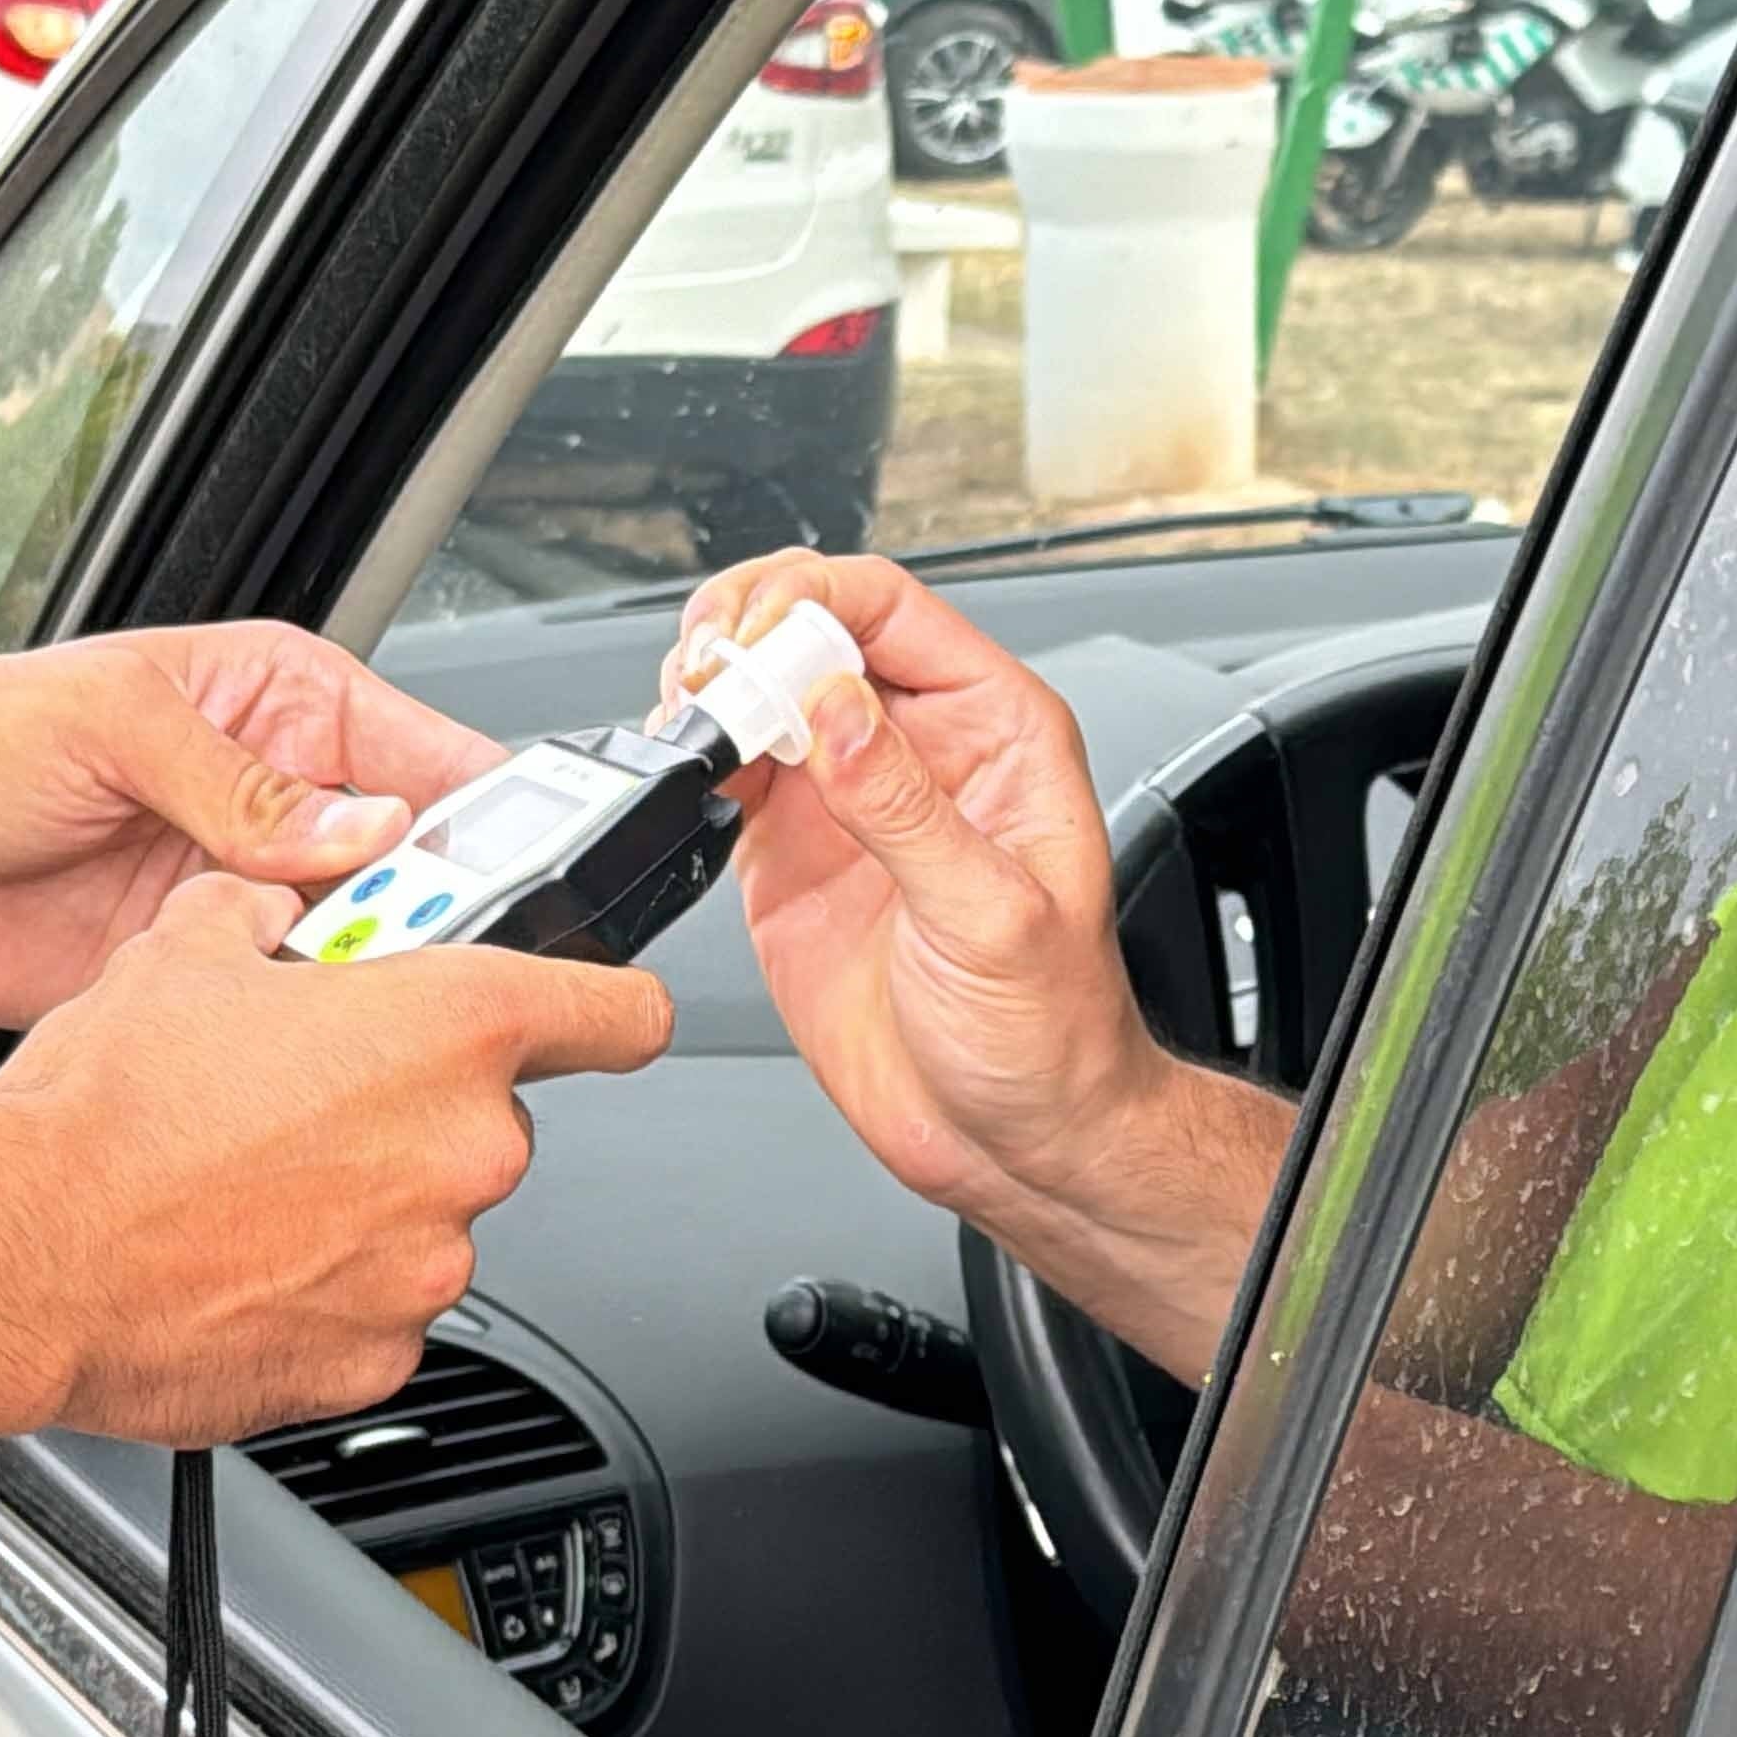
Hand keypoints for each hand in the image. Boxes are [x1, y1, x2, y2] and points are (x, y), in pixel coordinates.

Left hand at [0, 624, 503, 1026]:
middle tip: (449, 973)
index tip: (533, 882)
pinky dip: (302, 1044)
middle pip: (418, 876)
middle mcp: (279, 806)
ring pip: (361, 958)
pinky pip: (282, 1018)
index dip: (494, 821)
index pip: (432, 762)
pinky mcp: (197, 978)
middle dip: (442, 926)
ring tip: (378, 1018)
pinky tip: (307, 1053)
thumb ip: (245, 788)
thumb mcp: (112, 727)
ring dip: (372, 992)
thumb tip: (365, 832)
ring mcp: (242, 898)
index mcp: (282, 709)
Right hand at [0, 875, 672, 1446]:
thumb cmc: (104, 1110)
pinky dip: (328, 1290)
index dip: (611, 1005)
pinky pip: (378, 1308)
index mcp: (449, 1027)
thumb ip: (271, 914)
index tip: (607, 1014)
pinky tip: (240, 1258)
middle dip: (414, 1108)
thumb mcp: (188, 946)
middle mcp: (463, 1148)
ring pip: (429, 1217)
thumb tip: (276, 906)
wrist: (21, 1250)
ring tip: (249, 1185)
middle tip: (308, 1101)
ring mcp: (427, 1264)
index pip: (618, 1012)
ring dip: (366, 1201)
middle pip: (489, 1117)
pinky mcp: (378, 1358)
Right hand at [669, 552, 1159, 1209]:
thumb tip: (835, 707)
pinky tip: (687, 767)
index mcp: (995, 731)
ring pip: (762, 688)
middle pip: (814, 626)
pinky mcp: (791, 854)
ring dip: (709, 682)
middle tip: (704, 670)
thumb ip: (905, 809)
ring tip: (686, 712)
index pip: (891, 608)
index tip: (755, 636)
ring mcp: (848, 798)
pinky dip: (693, 754)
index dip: (812, 598)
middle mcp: (917, 749)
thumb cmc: (1050, 1032)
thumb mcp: (990, 917)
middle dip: (745, 625)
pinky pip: (729, 770)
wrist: (1011, 1138)